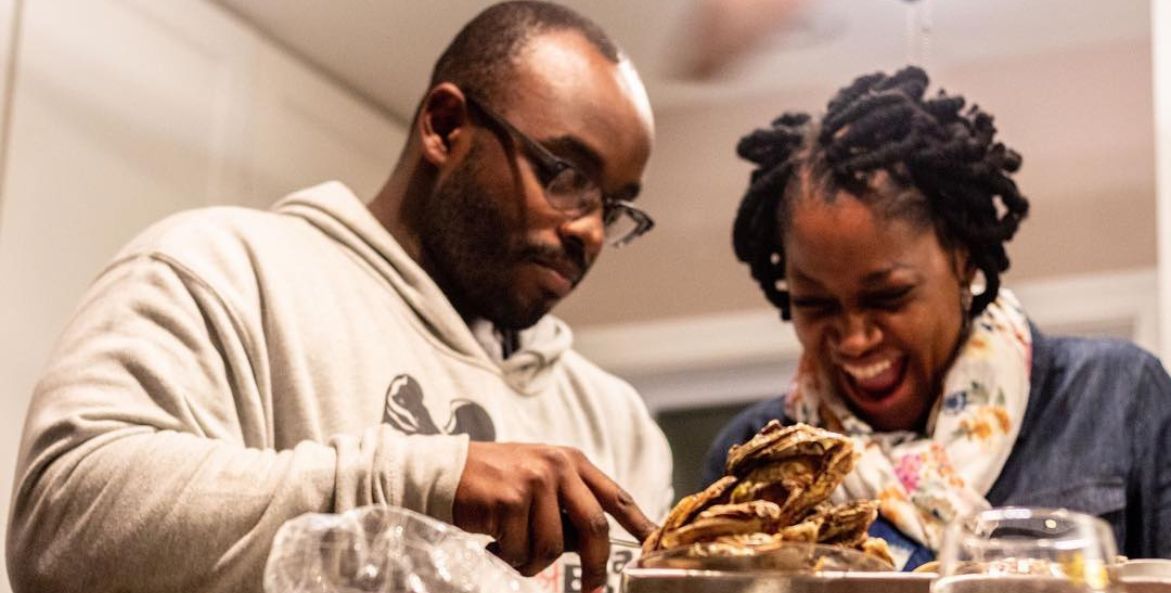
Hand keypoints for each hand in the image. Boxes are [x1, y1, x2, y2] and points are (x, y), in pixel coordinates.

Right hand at [452, 442, 656, 591]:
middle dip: (595, 566)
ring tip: (511, 547)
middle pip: (594, 527)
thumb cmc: (493, 483)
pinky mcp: (511, 499)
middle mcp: (558, 466)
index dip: (639, 524)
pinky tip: (493, 542)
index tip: (654, 547)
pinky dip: (508, 557)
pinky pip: (523, 550)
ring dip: (532, 560)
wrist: (442, 471)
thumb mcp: (538, 483)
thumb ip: (567, 508)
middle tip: (592, 590)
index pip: (615, 496)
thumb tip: (593, 547)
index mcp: (571, 461)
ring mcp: (535, 480)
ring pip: (554, 547)